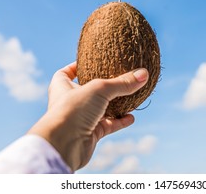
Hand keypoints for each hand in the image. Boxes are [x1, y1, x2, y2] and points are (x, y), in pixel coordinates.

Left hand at [27, 62, 148, 171]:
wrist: (63, 145)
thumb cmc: (72, 110)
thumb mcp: (100, 89)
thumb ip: (122, 82)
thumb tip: (143, 74)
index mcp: (62, 86)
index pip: (67, 72)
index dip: (77, 66)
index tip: (91, 61)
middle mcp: (70, 102)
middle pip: (88, 90)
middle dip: (103, 86)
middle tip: (119, 77)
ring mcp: (80, 119)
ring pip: (100, 109)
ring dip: (115, 104)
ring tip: (130, 96)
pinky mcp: (90, 134)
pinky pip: (108, 125)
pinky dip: (119, 121)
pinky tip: (131, 117)